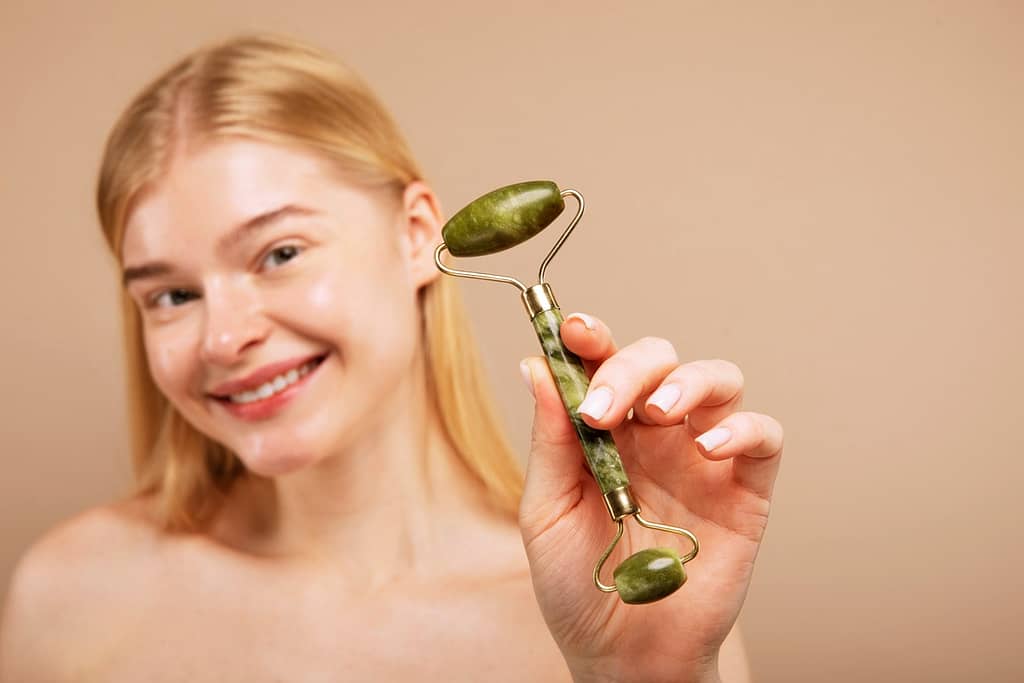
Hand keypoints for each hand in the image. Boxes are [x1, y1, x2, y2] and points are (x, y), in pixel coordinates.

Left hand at [518, 313, 783, 682]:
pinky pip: (763, 436)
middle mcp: (655, 433)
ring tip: (659, 414)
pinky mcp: (745, 489)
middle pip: (659, 359)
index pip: (602, 362)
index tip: (572, 329)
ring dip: (689, 380)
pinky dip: (743, 428)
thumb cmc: (579, 582)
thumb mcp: (547, 511)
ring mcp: (702, 456)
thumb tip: (535, 364)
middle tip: (600, 408)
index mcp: (605, 430)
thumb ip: (551, 440)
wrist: (623, 652)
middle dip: (629, 366)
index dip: (591, 337)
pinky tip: (709, 448)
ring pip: (718, 378)